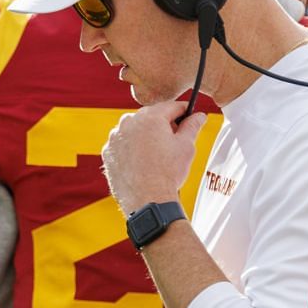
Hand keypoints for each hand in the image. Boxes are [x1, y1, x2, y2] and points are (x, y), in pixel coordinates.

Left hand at [101, 98, 204, 215]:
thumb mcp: (186, 146)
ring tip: (156, 155)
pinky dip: (131, 149)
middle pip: (151, 117)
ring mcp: (115, 138)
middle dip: (163, 125)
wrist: (147, 201)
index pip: (171, 106)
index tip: (188, 117)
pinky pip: (122, 144)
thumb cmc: (168, 173)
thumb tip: (199, 116)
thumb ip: (192, 126)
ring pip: (134, 130)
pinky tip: (142, 162)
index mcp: (150, 117)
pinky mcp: (108, 152)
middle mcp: (129, 122)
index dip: (183, 112)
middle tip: (173, 142)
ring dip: (145, 136)